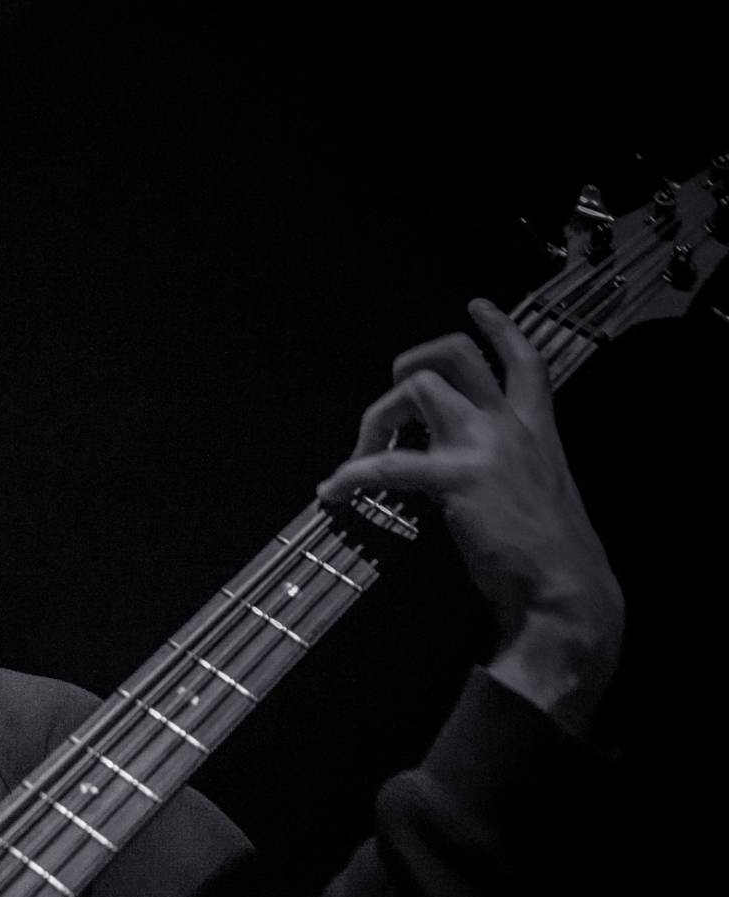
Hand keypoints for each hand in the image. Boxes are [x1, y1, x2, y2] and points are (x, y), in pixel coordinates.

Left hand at [315, 299, 623, 735]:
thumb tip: (455, 463)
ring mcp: (485, 445)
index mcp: (538, 428)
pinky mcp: (457, 477)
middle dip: (414, 359)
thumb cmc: (548, 553)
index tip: (476, 305)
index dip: (499, 328)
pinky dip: (349, 476)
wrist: (565, 590)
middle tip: (392, 385)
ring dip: (376, 419)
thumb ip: (503, 465)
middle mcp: (512, 425)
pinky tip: (332, 491)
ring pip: (416, 391)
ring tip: (357, 458)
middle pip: (456, 355)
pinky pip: (386, 465)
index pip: (524, 360)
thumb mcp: (536, 491)